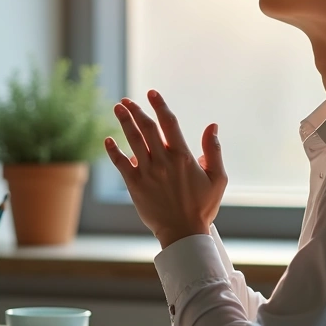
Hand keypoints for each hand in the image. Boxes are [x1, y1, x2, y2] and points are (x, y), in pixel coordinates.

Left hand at [104, 90, 227, 248]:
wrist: (183, 233)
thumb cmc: (202, 207)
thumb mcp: (217, 178)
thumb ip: (213, 151)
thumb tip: (212, 126)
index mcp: (183, 157)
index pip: (169, 123)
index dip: (159, 105)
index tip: (151, 93)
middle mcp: (163, 161)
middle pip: (147, 128)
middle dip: (136, 110)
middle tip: (127, 100)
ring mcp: (147, 172)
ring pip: (133, 141)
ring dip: (124, 122)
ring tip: (118, 108)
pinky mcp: (135, 185)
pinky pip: (120, 163)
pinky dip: (113, 150)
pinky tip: (108, 139)